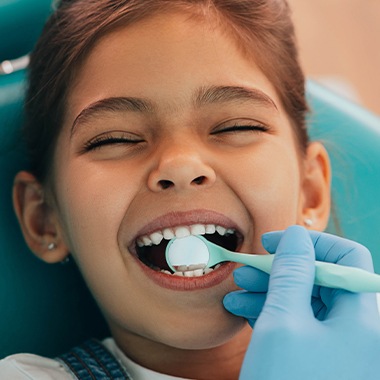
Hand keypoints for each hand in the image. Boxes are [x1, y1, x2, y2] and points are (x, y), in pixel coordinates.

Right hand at [223, 225, 379, 379]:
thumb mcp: (284, 322)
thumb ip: (292, 272)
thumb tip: (296, 236)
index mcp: (364, 317)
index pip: (345, 258)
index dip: (308, 243)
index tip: (273, 242)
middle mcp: (359, 331)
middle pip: (321, 280)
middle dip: (281, 269)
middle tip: (247, 268)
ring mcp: (341, 348)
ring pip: (306, 303)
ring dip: (271, 291)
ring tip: (237, 290)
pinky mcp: (322, 361)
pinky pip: (300, 326)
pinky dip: (274, 314)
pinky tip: (246, 311)